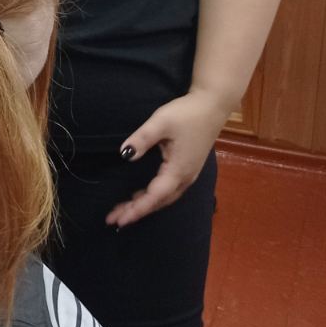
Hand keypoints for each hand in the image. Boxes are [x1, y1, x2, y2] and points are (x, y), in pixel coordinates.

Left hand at [105, 90, 231, 227]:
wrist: (213, 105)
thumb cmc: (187, 113)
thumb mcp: (161, 122)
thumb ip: (142, 138)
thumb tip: (124, 154)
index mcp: (178, 170)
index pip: (154, 196)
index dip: (136, 210)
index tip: (119, 220)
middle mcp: (185, 178)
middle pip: (158, 202)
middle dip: (135, 212)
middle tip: (113, 219)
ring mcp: (188, 174)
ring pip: (164, 198)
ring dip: (143, 205)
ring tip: (122, 211)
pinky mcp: (188, 169)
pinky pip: (168, 191)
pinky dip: (152, 197)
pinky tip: (140, 196)